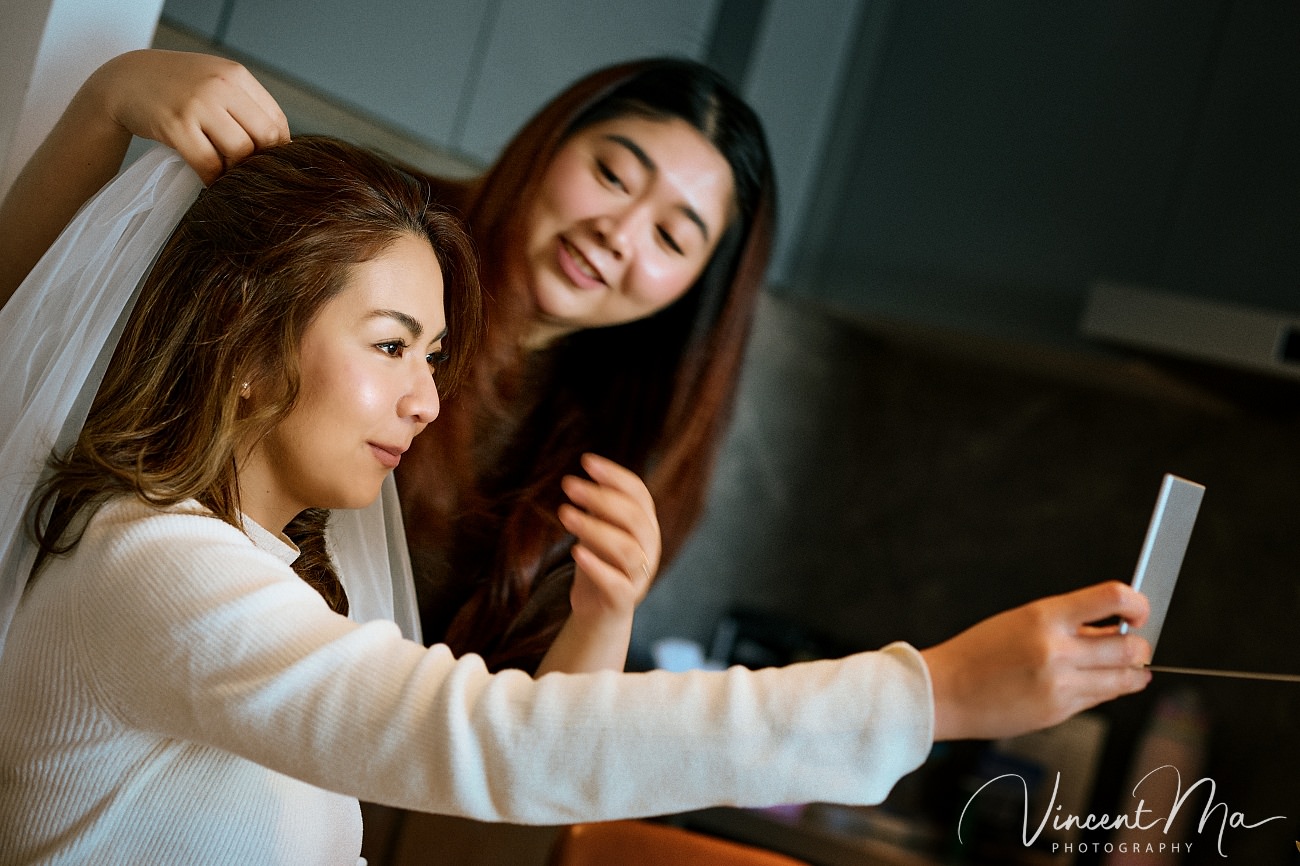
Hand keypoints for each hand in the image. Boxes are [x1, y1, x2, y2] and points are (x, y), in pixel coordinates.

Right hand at [87, 49, 288, 183]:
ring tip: (228, 175)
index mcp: (236, 75)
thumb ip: (246, 104)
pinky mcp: (175, 126)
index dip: (279, 149)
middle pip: (264, 139)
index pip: (277, 121)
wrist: (124, 79)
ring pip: (240, 153)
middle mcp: (220, 86)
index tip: (270, 164)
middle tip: (248, 173)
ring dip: (237, 172)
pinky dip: (214, 179)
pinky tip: (211, 181)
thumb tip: (282, 145)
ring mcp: (197, 105)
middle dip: (261, 162)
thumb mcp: (215, 80)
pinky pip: (209, 164)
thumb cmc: (177, 85)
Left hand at [557, 453, 659, 622]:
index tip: (586, 461)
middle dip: (601, 497)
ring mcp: (639, 575)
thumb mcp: (599, 528)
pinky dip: (596, 566)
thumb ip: (599, 505)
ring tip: (564, 514)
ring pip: (626, 549)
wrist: (599, 612)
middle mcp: (649, 547)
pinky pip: (616, 583)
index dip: (615, 475)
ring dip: (594, 528)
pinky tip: (576, 552)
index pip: (638, 493)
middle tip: (569, 485)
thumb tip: (586, 472)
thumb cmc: (599, 563)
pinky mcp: (624, 599)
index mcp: (645, 525)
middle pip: (634, 517)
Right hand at [920, 580, 1151, 740]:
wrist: (945, 691)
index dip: (1136, 603)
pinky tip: (1098, 683)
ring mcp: (1060, 683)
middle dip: (1141, 646)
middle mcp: (1057, 649)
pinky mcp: (1059, 711)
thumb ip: (1069, 623)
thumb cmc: (978, 653)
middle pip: (1130, 646)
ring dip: (1134, 672)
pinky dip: (1108, 690)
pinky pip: (1101, 699)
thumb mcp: (1021, 622)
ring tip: (1128, 668)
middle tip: (1136, 643)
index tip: (1138, 611)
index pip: (1112, 598)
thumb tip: (1114, 625)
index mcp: (1044, 616)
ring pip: (1125, 678)